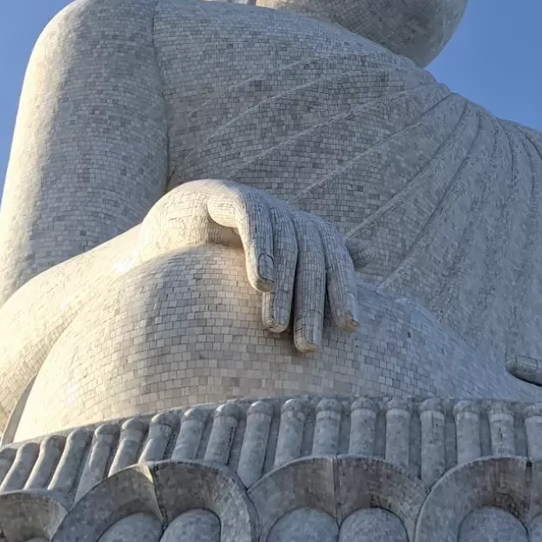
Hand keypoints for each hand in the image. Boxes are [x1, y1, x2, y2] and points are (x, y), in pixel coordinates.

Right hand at [143, 180, 357, 352]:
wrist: (170, 226)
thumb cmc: (223, 255)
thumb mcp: (272, 267)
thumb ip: (316, 263)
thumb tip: (371, 256)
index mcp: (304, 230)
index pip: (335, 259)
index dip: (344, 290)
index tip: (350, 328)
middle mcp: (286, 214)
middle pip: (313, 257)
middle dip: (311, 303)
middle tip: (307, 345)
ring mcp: (259, 201)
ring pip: (285, 243)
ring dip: (284, 287)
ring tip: (276, 327)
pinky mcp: (226, 196)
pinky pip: (253, 219)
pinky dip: (261, 249)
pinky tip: (261, 282)